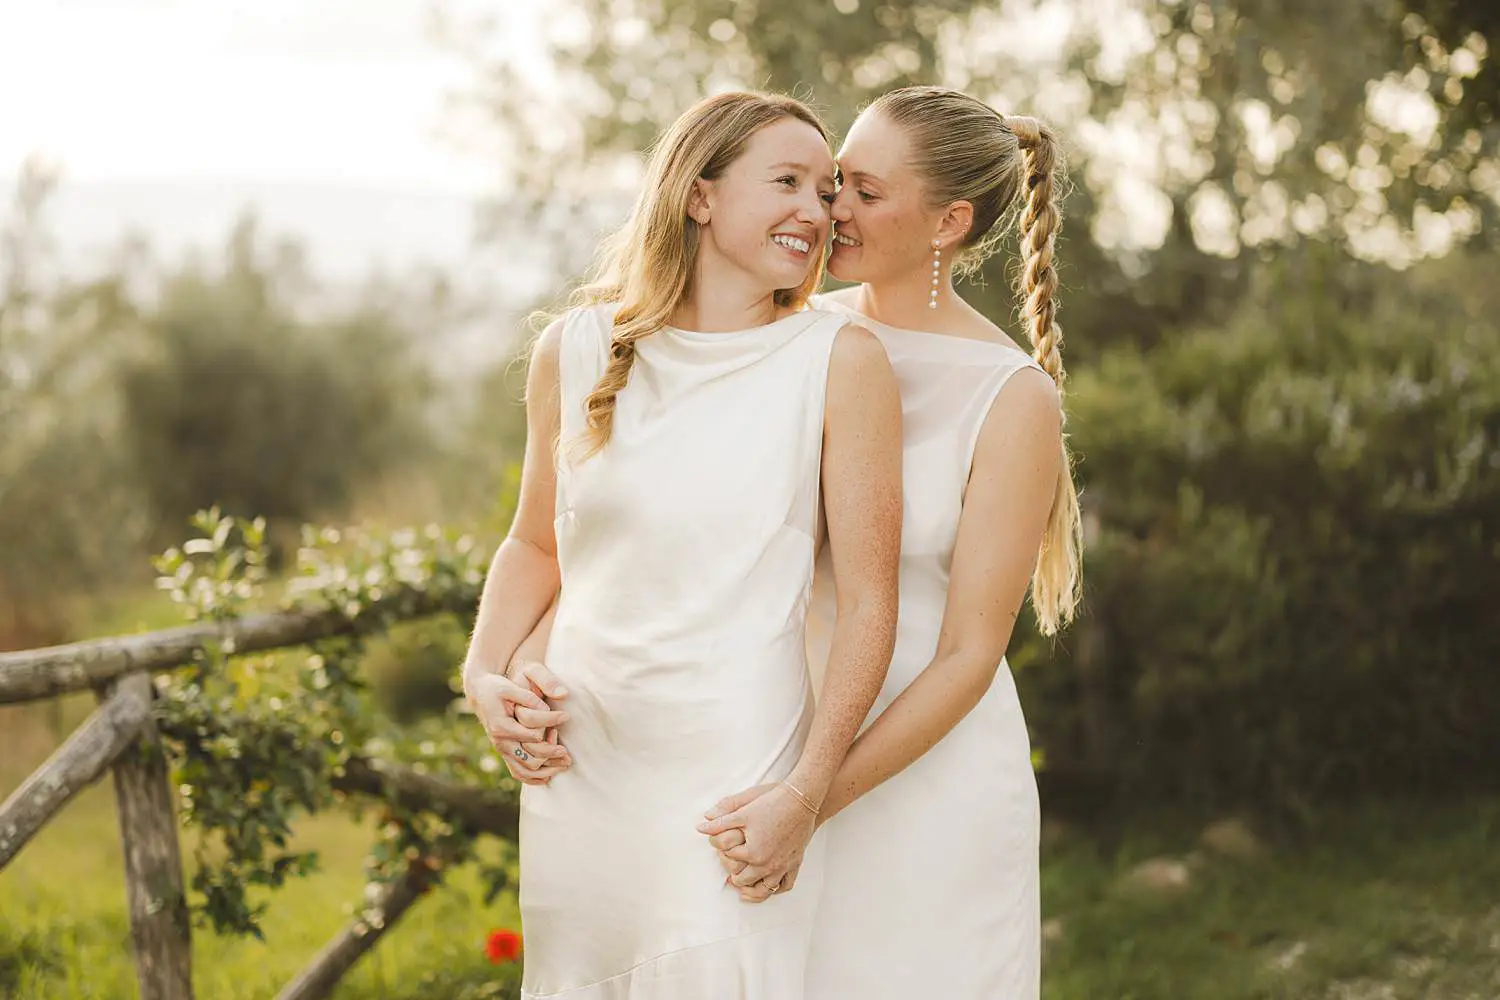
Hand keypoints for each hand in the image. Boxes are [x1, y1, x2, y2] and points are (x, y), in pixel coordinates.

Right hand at [466, 661, 571, 784]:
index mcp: (502, 727)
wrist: (479, 694)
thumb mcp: (511, 687)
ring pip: (525, 771)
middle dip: (552, 757)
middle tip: (568, 752)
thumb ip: (530, 697)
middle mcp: (501, 743)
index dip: (551, 727)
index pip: (533, 736)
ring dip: (547, 771)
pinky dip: (534, 778)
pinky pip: (518, 773)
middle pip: (530, 761)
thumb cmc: (496, 688)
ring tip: (564, 763)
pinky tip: (549, 774)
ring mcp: (502, 750)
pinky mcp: (505, 753)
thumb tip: (558, 696)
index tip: (565, 716)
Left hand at [697, 782, 815, 901]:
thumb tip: (700, 827)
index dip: (721, 849)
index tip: (720, 844)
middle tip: (728, 866)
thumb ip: (720, 823)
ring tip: (742, 887)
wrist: (801, 801)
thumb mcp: (742, 811)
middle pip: (742, 879)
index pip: (729, 858)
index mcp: (752, 853)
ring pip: (763, 890)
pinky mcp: (795, 864)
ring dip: (751, 890)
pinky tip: (767, 886)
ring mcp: (782, 867)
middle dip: (733, 874)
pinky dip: (774, 889)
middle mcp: (767, 865)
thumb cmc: (771, 804)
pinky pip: (784, 886)